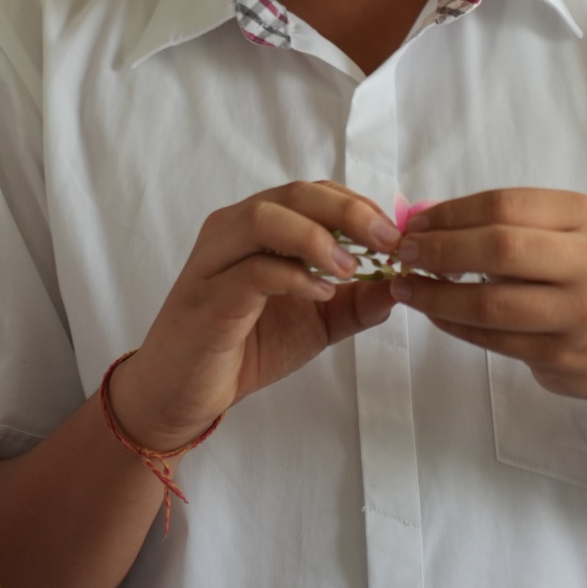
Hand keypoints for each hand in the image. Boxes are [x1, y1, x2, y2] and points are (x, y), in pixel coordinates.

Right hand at [109, 181, 398, 450]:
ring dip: (316, 237)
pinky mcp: (209, 298)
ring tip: (350, 268)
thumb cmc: (247, 348)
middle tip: (388, 241)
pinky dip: (293, 276)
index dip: (359, 205)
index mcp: (258, 226)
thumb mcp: (317, 323)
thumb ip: (356, 303)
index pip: (313, 193)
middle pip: (294, 194)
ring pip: (264, 218)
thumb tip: (401, 284)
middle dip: (348, 212)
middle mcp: (232, 230)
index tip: (396, 234)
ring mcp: (215, 260)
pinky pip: (252, 271)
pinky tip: (320, 294)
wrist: (184, 394)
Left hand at [391, 188, 586, 404]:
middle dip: (439, 249)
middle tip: (404, 253)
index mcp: (583, 216)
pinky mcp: (563, 355)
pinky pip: (493, 338)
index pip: (503, 205)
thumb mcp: (563, 237)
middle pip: (498, 248)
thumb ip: (504, 225)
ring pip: (490, 302)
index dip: (450, 213)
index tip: (414, 222)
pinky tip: (433, 313)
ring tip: (404, 287)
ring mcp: (580, 312)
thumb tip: (425, 218)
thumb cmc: (585, 280)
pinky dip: (453, 325)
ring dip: (436, 295)